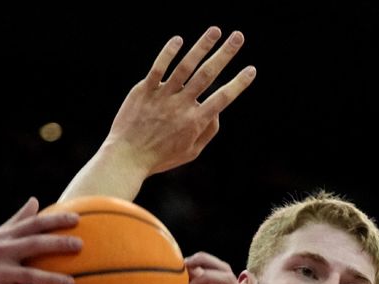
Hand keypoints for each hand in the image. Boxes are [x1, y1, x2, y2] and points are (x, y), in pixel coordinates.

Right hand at [0, 198, 81, 283]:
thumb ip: (17, 220)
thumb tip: (35, 200)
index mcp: (5, 237)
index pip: (33, 224)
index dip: (54, 220)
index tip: (77, 219)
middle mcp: (2, 251)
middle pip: (33, 244)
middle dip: (56, 244)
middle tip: (79, 245)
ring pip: (27, 275)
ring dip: (50, 280)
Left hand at [105, 26, 255, 176]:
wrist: (127, 157)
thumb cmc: (161, 157)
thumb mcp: (191, 152)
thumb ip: (207, 131)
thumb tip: (218, 110)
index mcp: (195, 122)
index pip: (222, 99)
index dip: (238, 83)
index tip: (251, 69)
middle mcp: (181, 106)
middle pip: (207, 75)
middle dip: (225, 54)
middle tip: (238, 37)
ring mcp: (162, 97)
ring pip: (185, 66)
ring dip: (202, 46)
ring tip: (216, 31)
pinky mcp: (144, 91)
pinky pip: (158, 68)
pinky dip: (168, 53)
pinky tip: (179, 40)